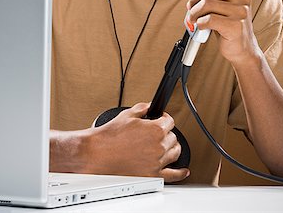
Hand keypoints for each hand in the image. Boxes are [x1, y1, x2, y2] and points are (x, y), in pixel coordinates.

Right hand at [50, 103, 189, 182]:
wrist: (98, 153)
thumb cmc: (110, 136)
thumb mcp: (128, 114)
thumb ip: (143, 108)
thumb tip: (149, 106)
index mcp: (155, 129)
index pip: (169, 121)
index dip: (164, 119)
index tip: (161, 119)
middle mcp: (159, 146)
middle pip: (173, 137)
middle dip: (166, 133)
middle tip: (156, 132)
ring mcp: (157, 162)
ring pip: (175, 153)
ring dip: (172, 148)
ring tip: (165, 145)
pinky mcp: (152, 175)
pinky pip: (173, 175)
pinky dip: (180, 173)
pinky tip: (183, 171)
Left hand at [178, 0, 260, 66]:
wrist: (242, 47)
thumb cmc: (228, 24)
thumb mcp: (214, 3)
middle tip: (191, 8)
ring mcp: (241, 11)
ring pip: (206, 4)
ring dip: (194, 13)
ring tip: (194, 18)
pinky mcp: (236, 26)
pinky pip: (209, 20)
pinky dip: (200, 23)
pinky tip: (201, 26)